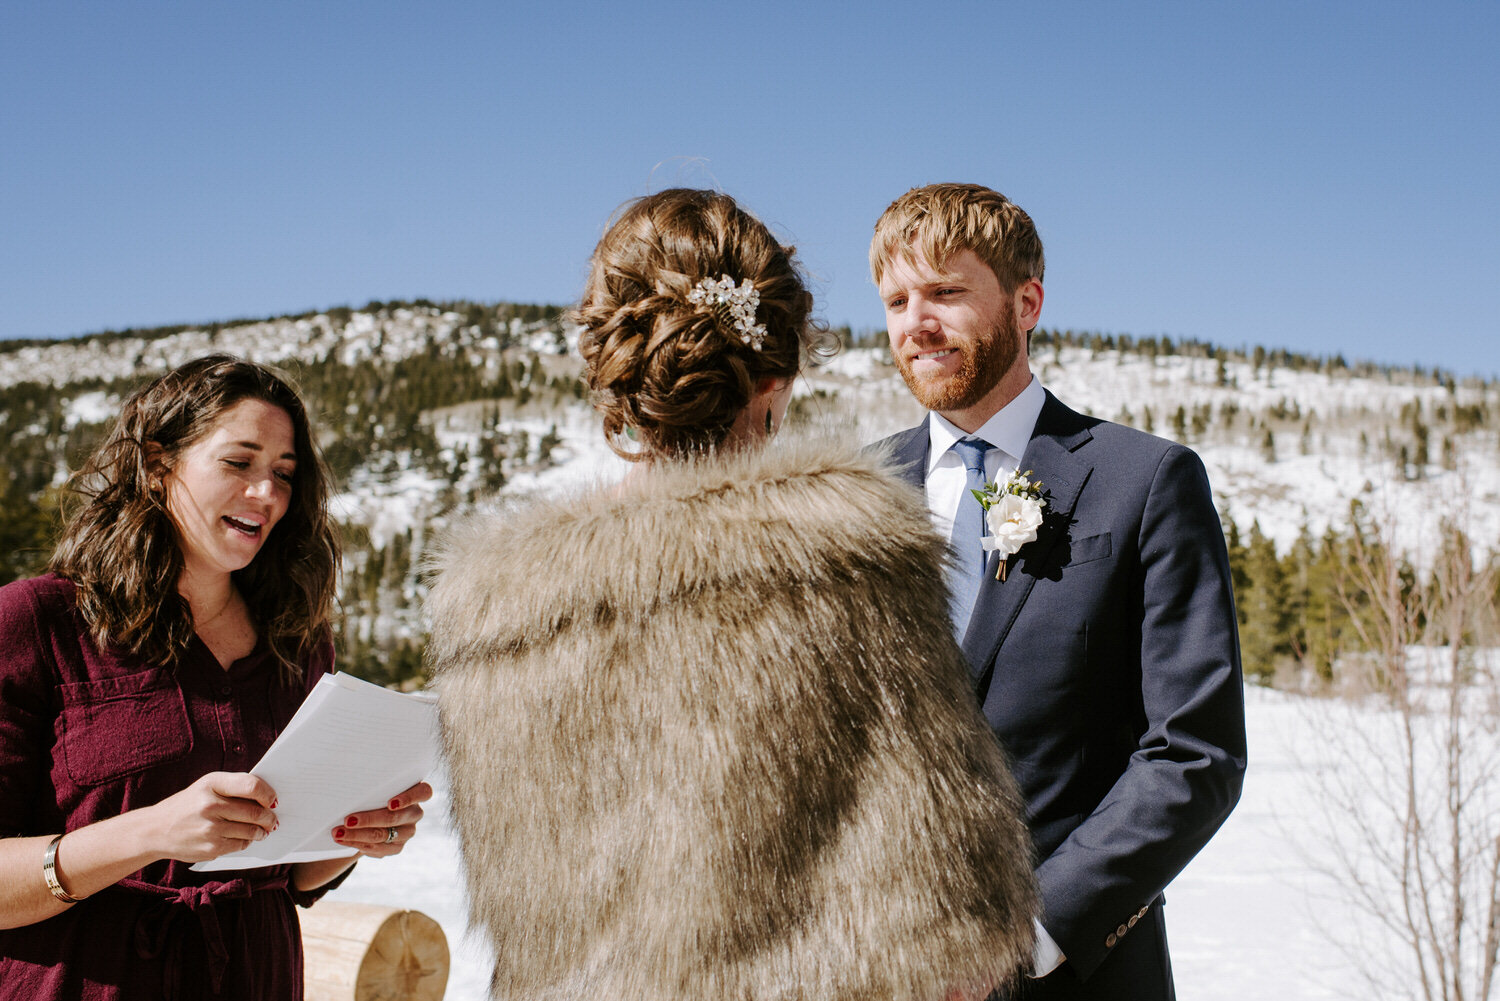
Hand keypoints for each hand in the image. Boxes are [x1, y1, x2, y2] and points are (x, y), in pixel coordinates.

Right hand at [143, 772, 278, 862]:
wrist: (155, 830)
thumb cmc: (189, 804)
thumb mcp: (208, 786)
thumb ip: (236, 787)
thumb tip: (269, 798)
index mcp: (211, 783)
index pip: (252, 786)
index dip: (268, 793)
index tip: (272, 799)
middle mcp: (210, 805)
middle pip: (256, 812)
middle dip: (269, 817)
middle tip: (272, 818)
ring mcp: (210, 829)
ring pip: (252, 831)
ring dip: (261, 831)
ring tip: (262, 829)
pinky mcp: (210, 849)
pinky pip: (241, 844)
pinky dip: (247, 841)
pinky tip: (243, 836)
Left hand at [331, 781, 431, 858]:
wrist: (371, 815)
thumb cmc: (373, 791)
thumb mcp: (376, 784)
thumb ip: (372, 782)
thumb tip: (346, 774)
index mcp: (416, 792)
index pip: (423, 793)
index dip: (409, 798)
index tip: (390, 803)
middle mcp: (414, 813)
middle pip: (395, 818)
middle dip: (369, 820)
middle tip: (348, 820)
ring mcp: (407, 832)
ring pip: (383, 835)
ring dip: (357, 835)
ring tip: (338, 832)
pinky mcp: (397, 847)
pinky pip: (377, 848)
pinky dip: (357, 844)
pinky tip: (344, 840)